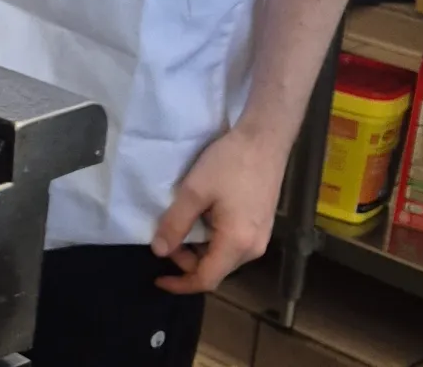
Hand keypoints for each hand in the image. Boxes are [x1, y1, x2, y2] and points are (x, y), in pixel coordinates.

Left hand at [150, 126, 286, 294]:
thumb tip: (158, 251)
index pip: (206, 280)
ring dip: (200, 249)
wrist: (264, 138)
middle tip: (168, 234)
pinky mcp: (262, 225)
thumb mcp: (195, 190)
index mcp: (237, 244)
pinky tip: (203, 216)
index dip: (180, 283)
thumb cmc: (229, 163)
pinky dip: (213, 239)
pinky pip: (234, 243)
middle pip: (215, 270)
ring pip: (224, 257)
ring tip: (183, 222)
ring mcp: (261, 238)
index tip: (157, 278)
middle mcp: (253, 249)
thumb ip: (175, 223)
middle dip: (187, 260)